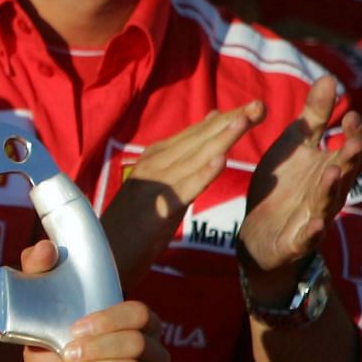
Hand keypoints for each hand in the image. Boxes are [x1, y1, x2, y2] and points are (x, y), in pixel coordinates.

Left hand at [18, 242, 168, 361]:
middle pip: (139, 344)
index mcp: (134, 327)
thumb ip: (38, 276)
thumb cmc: (51, 355)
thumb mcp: (38, 315)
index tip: (74, 329)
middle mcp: (152, 355)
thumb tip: (45, 248)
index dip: (108, 320)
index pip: (141, 314)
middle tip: (65, 356)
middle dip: (96, 350)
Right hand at [100, 102, 263, 288]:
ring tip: (244, 120)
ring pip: (195, 157)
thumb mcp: (158, 189)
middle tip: (260, 106)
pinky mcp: (157, 210)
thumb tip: (206, 140)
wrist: (102, 255)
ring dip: (221, 138)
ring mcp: (155, 186)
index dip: (226, 119)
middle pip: (198, 139)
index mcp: (154, 159)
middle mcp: (153, 165)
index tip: (255, 106)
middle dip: (231, 121)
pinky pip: (185, 189)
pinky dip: (203, 173)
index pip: (195, 133)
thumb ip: (178, 164)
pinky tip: (220, 161)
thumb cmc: (130, 225)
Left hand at [237, 74, 361, 290]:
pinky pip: (308, 236)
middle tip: (353, 140)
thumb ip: (313, 116)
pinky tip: (316, 223)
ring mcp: (315, 216)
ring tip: (332, 171)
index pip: (357, 150)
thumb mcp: (295, 145)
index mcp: (331, 168)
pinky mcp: (296, 240)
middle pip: (349, 173)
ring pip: (329, 202)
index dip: (358, 133)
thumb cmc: (283, 185)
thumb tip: (329, 77)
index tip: (350, 113)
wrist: (258, 234)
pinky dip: (313, 230)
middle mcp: (329, 192)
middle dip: (352, 157)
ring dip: (331, 187)